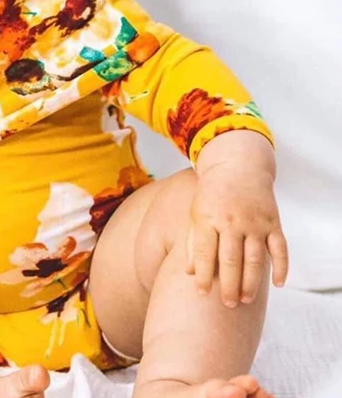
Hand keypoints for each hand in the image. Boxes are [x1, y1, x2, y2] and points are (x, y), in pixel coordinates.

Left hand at [186, 161, 288, 307]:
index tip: (202, 294)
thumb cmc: (211, 195)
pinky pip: (279, 248)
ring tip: (245, 300)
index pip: (205, 252)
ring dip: (250, 282)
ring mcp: (254, 221)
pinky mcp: (273, 222)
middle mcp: (231, 221)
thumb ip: (193, 242)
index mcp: (208, 218)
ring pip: (254, 258)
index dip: (203, 274)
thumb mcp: (196, 212)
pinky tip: (277, 284)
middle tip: (227, 305)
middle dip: (228, 285)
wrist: (237, 166)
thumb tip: (188, 272)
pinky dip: (281, 266)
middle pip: (230, 259)